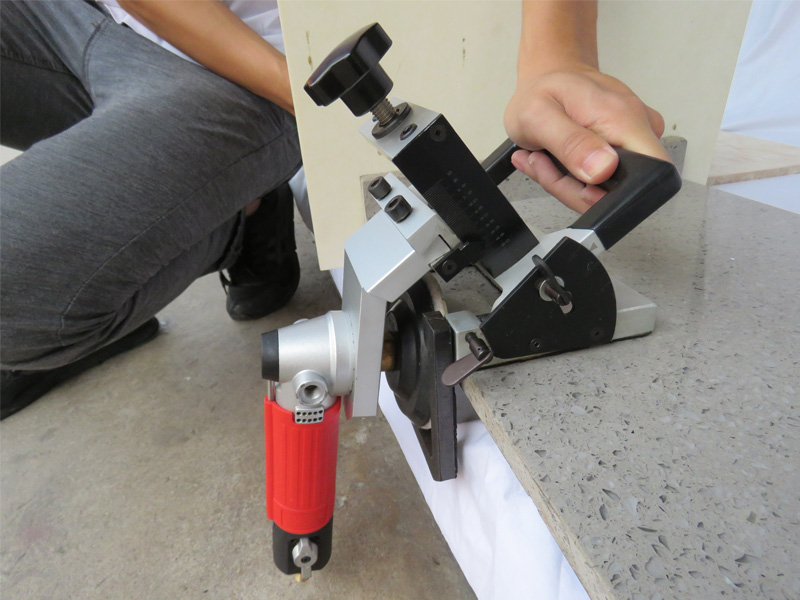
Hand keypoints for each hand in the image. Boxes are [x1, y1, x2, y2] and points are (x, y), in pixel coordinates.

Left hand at [504, 65, 668, 212]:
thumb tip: (602, 169)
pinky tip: (555, 159)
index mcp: (623, 118)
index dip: (614, 195)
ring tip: (546, 155)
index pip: (650, 173)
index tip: (577, 183)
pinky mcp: (623, 151)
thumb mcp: (539, 115)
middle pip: (622, 190)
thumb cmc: (541, 92)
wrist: (547, 77)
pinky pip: (599, 183)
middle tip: (546, 163)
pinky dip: (572, 179)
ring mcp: (632, 141)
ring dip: (569, 184)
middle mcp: (638, 128)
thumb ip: (570, 143)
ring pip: (605, 190)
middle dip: (577, 189)